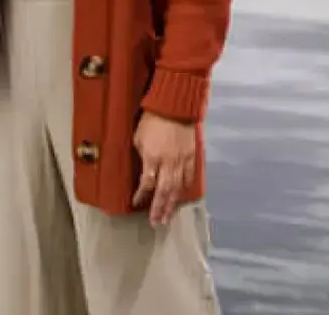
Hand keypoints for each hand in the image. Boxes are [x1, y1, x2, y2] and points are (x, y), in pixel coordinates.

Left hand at [131, 112, 199, 226]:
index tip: (135, 203)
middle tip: (156, 222)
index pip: (146, 183)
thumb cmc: (151, 121)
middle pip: (163, 191)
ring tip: (168, 216)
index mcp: (153, 158)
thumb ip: (142, 156)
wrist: (175, 106)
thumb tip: (144, 170)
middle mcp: (168, 163)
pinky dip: (185, 187)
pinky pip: (189, 175)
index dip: (140, 196)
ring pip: (177, 187)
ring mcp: (182, 160)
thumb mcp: (138, 139)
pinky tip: (181, 196)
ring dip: (172, 203)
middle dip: (159, 208)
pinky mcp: (192, 155)